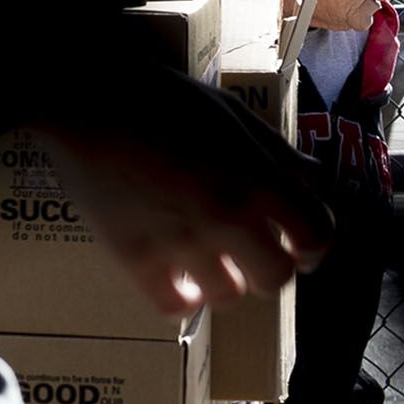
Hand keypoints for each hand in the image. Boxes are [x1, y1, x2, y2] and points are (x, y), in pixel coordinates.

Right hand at [36, 73, 337, 312]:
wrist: (87, 99)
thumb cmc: (164, 98)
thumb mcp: (234, 113)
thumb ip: (278, 153)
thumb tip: (315, 181)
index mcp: (257, 176)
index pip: (316, 234)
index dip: (314, 245)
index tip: (301, 245)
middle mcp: (227, 216)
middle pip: (275, 278)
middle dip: (270, 268)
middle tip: (253, 255)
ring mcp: (181, 241)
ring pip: (226, 296)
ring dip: (224, 281)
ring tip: (208, 261)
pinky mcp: (136, 257)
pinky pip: (174, 306)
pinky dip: (181, 297)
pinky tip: (176, 277)